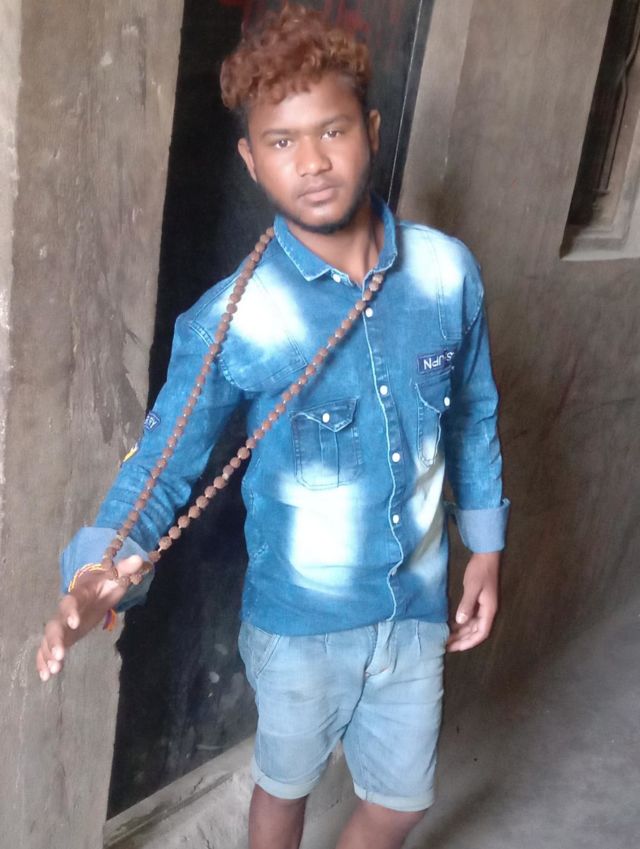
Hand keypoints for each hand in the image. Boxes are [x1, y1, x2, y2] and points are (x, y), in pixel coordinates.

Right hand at [36, 555, 144, 681]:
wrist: (95, 588)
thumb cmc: (107, 583)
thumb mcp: (117, 577)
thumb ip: (125, 569)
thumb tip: (139, 559)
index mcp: (79, 594)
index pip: (71, 601)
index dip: (71, 611)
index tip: (75, 624)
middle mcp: (66, 610)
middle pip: (55, 624)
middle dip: (55, 640)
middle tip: (60, 655)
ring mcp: (62, 624)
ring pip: (49, 638)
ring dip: (49, 653)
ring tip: (53, 671)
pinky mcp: (62, 635)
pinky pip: (47, 648)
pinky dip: (44, 660)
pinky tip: (47, 675)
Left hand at [446, 551, 499, 651]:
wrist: (485, 556)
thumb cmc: (480, 571)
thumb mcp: (473, 587)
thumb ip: (467, 604)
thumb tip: (460, 621)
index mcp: (489, 610)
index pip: (481, 633)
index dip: (469, 642)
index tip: (455, 648)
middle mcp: (487, 612)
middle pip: (475, 632)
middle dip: (462, 640)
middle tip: (446, 645)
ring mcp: (483, 607)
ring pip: (472, 626)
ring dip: (461, 633)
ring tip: (446, 638)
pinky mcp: (478, 602)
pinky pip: (470, 617)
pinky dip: (461, 623)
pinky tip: (450, 625)